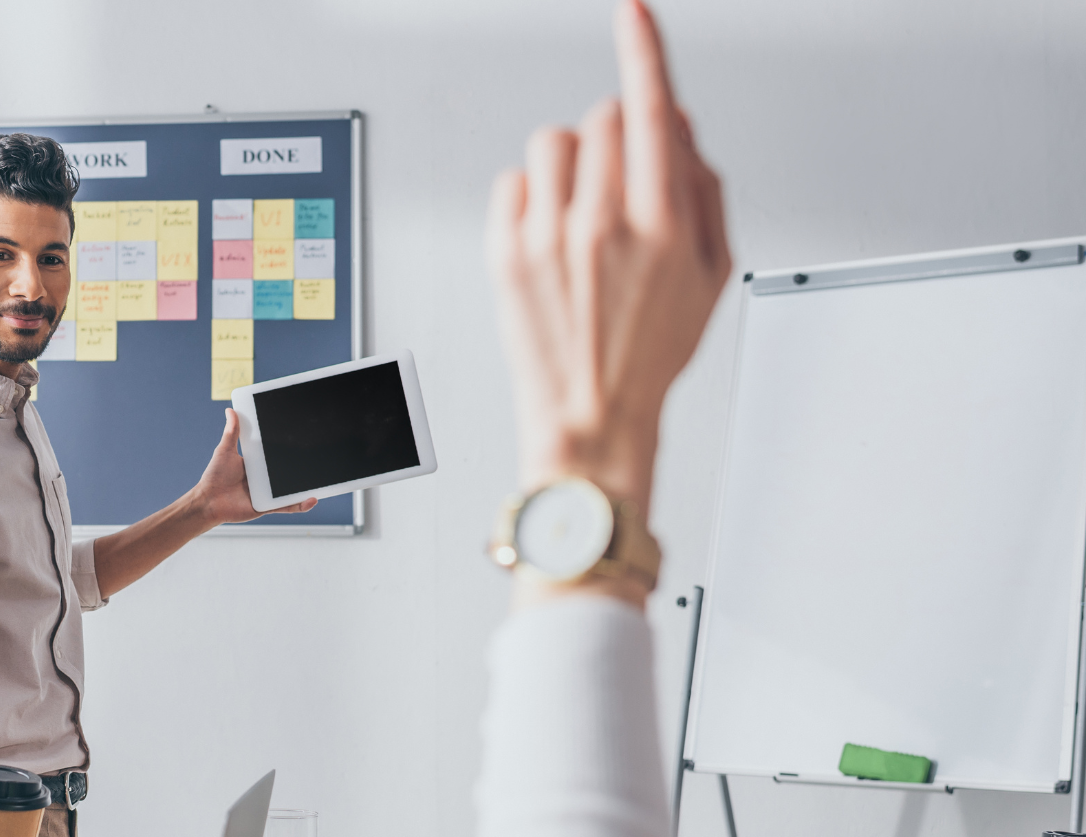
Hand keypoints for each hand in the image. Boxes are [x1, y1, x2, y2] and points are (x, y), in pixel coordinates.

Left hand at [189, 409, 317, 524]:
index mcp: (256, 463)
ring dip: (306, 486)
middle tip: (319, 456)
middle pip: (287, 471)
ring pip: (291, 489)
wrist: (209, 502)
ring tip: (323, 479)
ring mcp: (267, 492)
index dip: (288, 448)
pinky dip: (299, 505)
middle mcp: (264, 477)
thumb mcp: (225, 450)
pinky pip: (286, 506)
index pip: (275, 454)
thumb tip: (231, 411)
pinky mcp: (267, 506)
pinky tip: (312, 500)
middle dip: (303, 466)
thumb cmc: (214, 476)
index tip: (301, 437)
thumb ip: (232, 432)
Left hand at [486, 0, 728, 518]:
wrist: (590, 417)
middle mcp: (602, 223)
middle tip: (621, 188)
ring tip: (581, 213)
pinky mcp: (504, 252)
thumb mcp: (710, 272)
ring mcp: (547, 236)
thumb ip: (701, 188)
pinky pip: (513, 183)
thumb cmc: (650, 351)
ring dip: (571, 163)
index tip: (634, 13)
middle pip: (603, 119)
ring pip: (553, 142)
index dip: (644, 50)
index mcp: (661, 224)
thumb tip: (678, 126)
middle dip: (617, 138)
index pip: (652, 109)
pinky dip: (531, 198)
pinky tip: (549, 237)